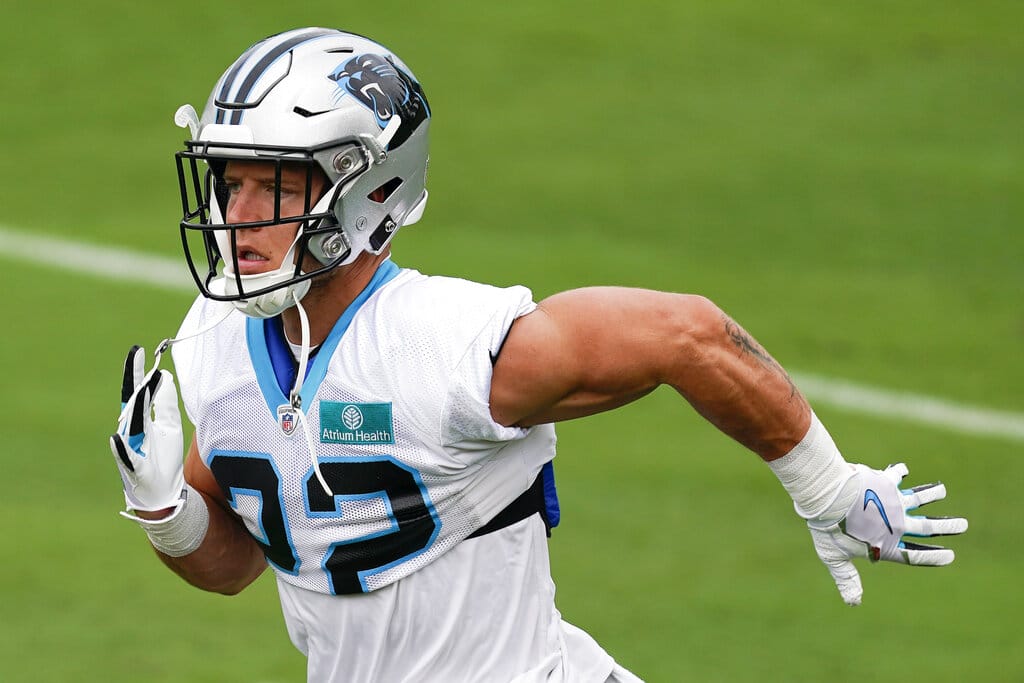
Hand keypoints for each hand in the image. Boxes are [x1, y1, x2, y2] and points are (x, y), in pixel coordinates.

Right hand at [109, 346, 185, 512]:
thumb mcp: (170, 425)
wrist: (163, 489)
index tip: (138, 350)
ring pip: (131, 424)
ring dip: (135, 406)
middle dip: (136, 380)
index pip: (138, 391)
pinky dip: (121, 447)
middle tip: (137, 356)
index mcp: (139, 419)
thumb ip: (165, 402)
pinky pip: (126, 456)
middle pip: (134, 402)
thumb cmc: (164, 457)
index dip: (138, 372)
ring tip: (140, 386)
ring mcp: (129, 448)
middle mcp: (130, 430)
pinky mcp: (132, 468)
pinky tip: (118, 436)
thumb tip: (165, 376)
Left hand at [808, 462, 967, 605]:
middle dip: (948, 526)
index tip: (950, 556)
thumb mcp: (834, 557)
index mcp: (886, 544)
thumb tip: (854, 602)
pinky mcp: (886, 482)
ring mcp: (893, 502)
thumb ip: (847, 578)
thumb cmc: (828, 529)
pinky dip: (900, 472)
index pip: (915, 555)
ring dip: (932, 494)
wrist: (828, 496)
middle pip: (928, 527)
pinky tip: (903, 470)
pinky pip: (896, 475)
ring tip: (942, 490)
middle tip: (963, 525)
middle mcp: (896, 524)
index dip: (933, 557)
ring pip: (920, 499)